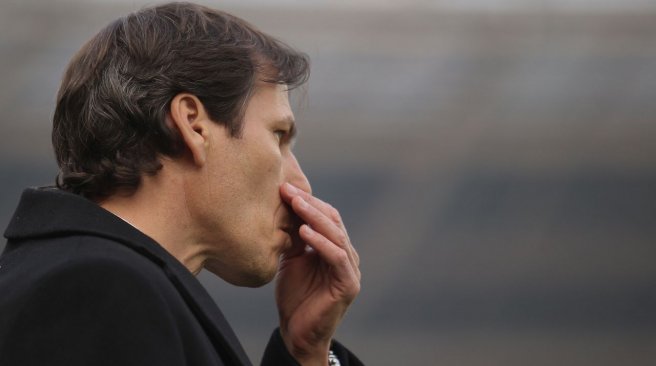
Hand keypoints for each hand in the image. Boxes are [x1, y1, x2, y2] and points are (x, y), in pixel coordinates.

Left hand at [276, 182, 360, 364]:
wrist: (297, 333)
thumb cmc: (295, 298)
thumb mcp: (292, 261)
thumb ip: (296, 239)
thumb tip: (286, 209)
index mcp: (335, 248)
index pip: (326, 217)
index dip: (308, 201)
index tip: (285, 188)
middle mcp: (346, 255)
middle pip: (332, 221)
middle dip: (309, 204)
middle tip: (288, 190)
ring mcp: (350, 269)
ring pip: (336, 235)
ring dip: (314, 217)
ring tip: (296, 204)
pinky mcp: (348, 284)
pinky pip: (336, 257)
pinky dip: (321, 242)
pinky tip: (304, 231)